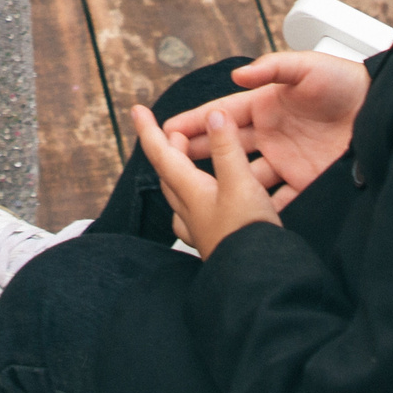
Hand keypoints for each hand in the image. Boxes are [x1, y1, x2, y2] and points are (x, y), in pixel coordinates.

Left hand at [134, 105, 281, 257]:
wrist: (257, 282)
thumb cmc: (246, 233)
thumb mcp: (240, 183)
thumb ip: (226, 149)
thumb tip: (214, 115)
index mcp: (190, 191)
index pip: (162, 154)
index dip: (148, 130)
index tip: (136, 110)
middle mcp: (189, 210)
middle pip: (169, 174)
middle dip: (167, 149)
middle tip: (170, 132)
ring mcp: (200, 229)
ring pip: (180, 195)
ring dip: (180, 174)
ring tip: (185, 163)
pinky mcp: (214, 242)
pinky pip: (195, 216)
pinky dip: (196, 200)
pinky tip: (202, 206)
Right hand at [160, 52, 367, 209]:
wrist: (381, 108)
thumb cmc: (344, 81)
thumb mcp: (307, 66)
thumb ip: (273, 67)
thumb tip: (238, 75)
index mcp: (265, 104)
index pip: (222, 115)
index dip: (195, 123)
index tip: (166, 131)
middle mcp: (270, 134)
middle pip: (226, 148)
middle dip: (196, 155)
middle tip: (168, 166)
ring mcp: (286, 159)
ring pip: (244, 176)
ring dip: (223, 185)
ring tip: (198, 199)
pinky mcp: (304, 180)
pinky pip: (278, 199)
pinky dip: (261, 210)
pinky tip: (243, 218)